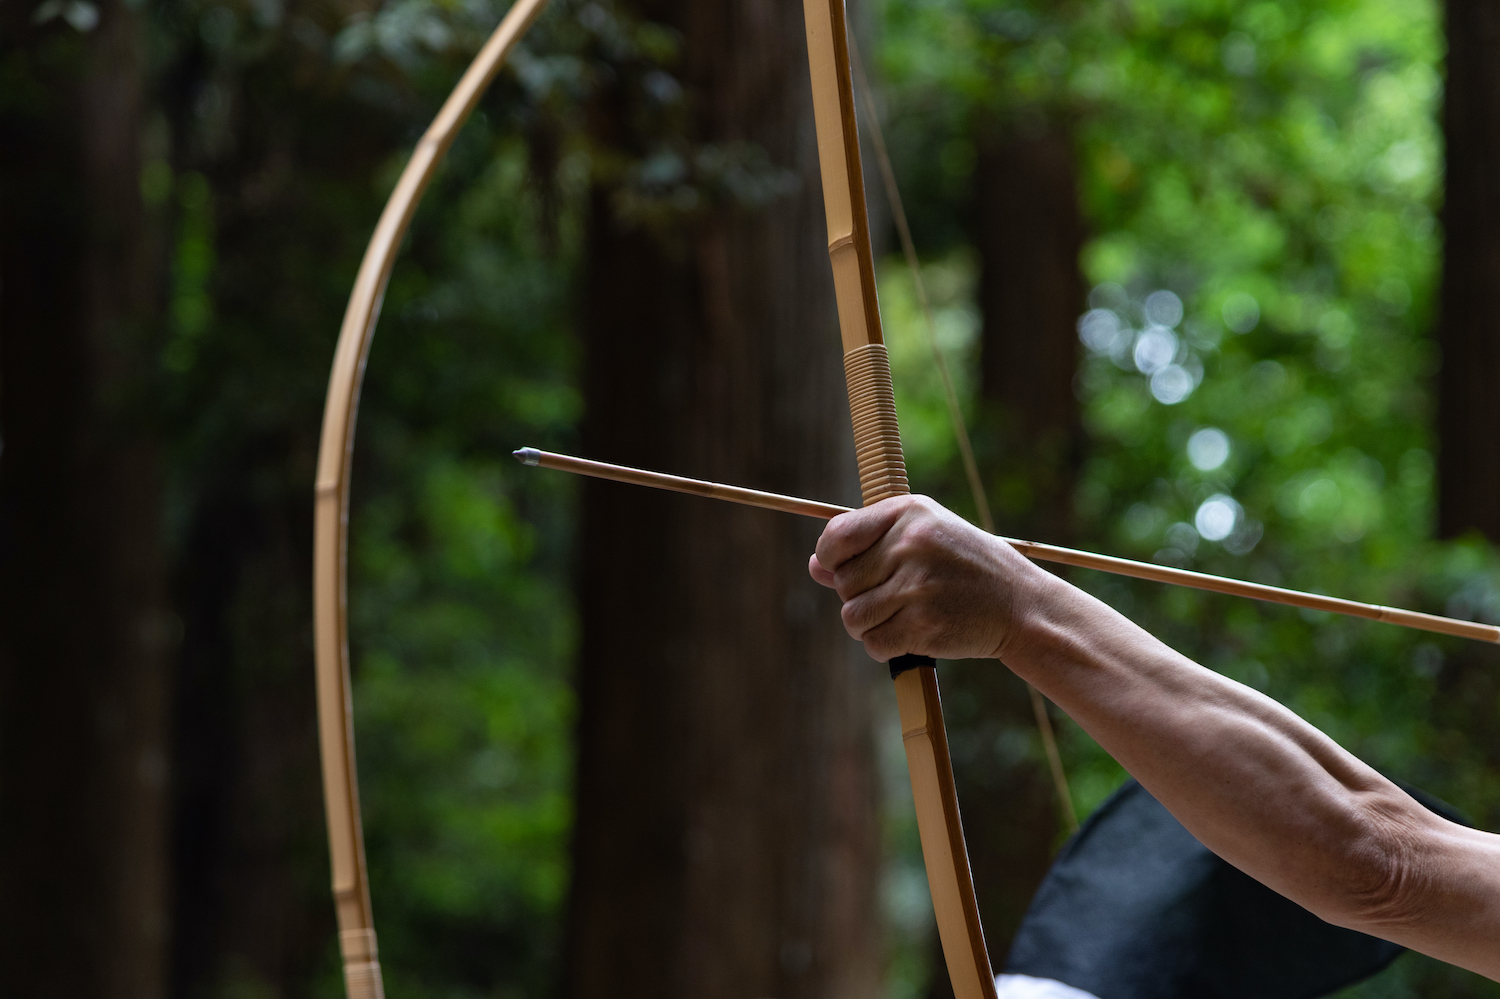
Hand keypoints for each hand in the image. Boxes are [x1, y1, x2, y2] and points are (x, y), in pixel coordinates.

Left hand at [808, 495, 1042, 661]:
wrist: (1021, 605)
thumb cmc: (966, 567)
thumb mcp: (923, 538)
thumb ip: (868, 547)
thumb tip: (815, 565)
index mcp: (908, 512)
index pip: (836, 536)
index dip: (830, 559)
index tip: (843, 570)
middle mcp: (910, 544)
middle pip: (844, 583)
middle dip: (860, 596)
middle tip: (896, 597)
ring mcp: (917, 586)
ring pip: (853, 617)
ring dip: (869, 626)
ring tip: (900, 617)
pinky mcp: (924, 626)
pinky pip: (874, 644)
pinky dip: (885, 647)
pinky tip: (910, 635)